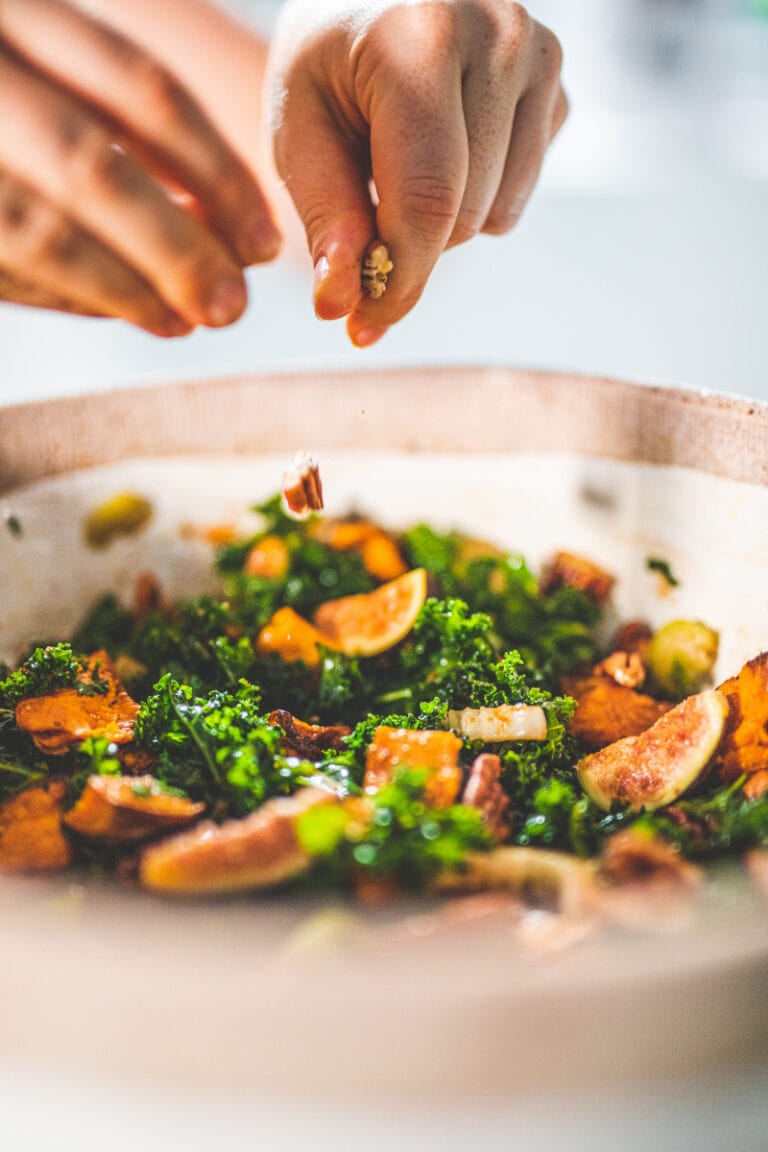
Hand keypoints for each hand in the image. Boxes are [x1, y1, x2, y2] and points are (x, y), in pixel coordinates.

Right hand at [0, 0, 280, 334]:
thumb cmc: (14, 101)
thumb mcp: (50, 65)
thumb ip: (118, 120)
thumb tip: (227, 227)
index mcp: (20, 12)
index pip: (140, 88)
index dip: (216, 171)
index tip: (264, 238)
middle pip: (92, 166)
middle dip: (175, 246)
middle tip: (233, 304)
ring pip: (40, 230)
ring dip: (125, 288)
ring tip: (186, 320)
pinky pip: (3, 267)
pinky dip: (68, 297)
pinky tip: (126, 310)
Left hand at [268, 0, 566, 346]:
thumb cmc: (326, 58)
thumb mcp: (297, 125)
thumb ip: (325, 214)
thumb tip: (343, 304)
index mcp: (421, 39)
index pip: (427, 199)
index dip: (398, 279)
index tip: (362, 325)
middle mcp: (498, 38)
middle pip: (462, 217)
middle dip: (408, 243)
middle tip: (363, 215)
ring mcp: (539, 58)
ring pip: (496, 217)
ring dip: (442, 222)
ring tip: (401, 163)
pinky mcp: (559, 86)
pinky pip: (519, 196)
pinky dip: (477, 196)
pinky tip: (445, 149)